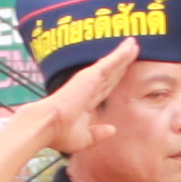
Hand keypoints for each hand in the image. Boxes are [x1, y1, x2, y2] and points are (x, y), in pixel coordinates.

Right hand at [27, 40, 136, 155]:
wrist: (47, 125)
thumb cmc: (59, 134)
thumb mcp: (84, 138)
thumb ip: (98, 134)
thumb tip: (113, 130)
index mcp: (85, 102)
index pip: (105, 88)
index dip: (115, 79)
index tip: (124, 71)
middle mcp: (88, 89)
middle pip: (110, 74)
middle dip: (121, 63)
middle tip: (132, 50)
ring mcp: (89, 80)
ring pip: (112, 65)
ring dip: (124, 54)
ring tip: (133, 43)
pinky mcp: (90, 75)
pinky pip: (110, 62)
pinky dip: (121, 53)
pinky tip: (130, 45)